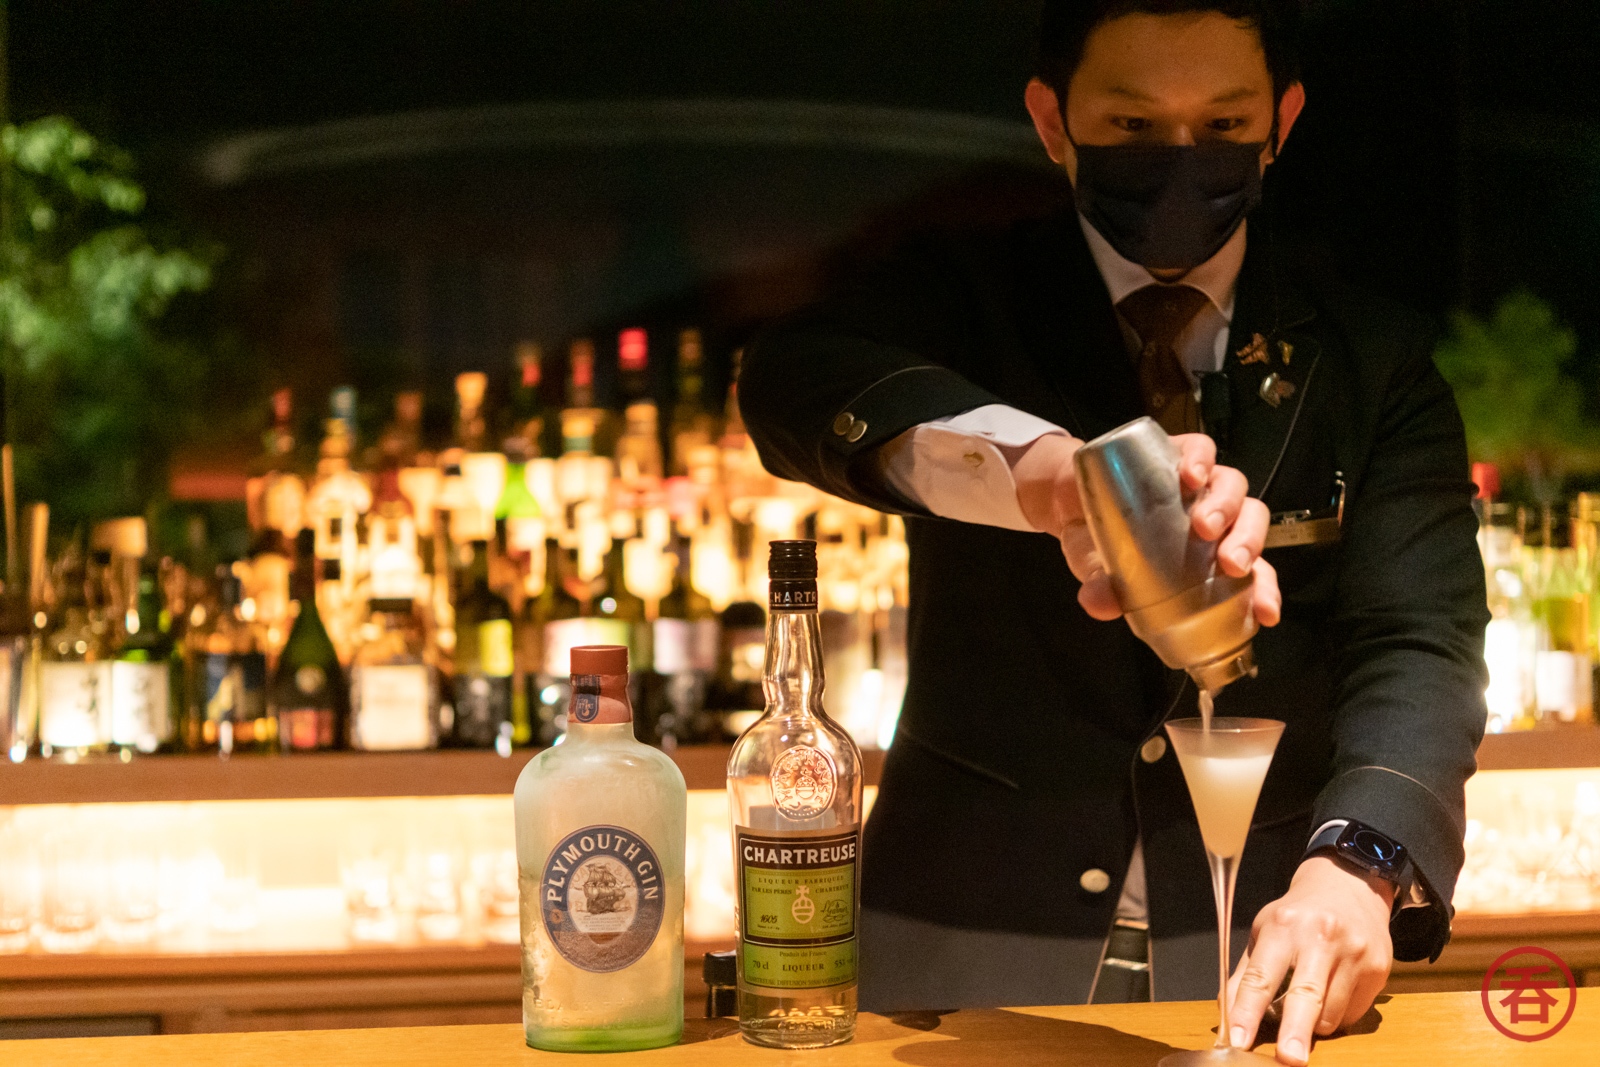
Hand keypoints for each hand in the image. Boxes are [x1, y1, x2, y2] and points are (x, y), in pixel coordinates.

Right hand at [1012, 432, 1280, 624]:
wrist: (1068, 499)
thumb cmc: (1098, 543)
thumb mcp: (1097, 573)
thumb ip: (1104, 591)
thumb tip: (1101, 605)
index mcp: (1209, 554)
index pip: (1251, 572)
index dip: (1264, 591)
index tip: (1265, 612)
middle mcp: (1213, 515)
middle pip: (1251, 523)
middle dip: (1249, 543)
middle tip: (1230, 563)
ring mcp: (1198, 482)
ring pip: (1233, 486)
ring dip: (1226, 505)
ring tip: (1204, 525)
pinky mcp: (1178, 450)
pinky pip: (1202, 448)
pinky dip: (1202, 459)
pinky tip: (1190, 475)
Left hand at [1228, 855, 1396, 1064]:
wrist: (1348, 887)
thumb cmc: (1298, 916)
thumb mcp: (1264, 932)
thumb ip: (1245, 974)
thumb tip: (1225, 1013)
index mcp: (1283, 927)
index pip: (1259, 977)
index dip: (1246, 1012)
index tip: (1238, 1039)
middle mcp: (1321, 937)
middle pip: (1305, 996)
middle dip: (1295, 1032)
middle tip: (1288, 1059)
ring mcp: (1354, 953)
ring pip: (1330, 1014)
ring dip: (1313, 1025)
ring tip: (1309, 1002)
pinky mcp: (1378, 968)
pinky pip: (1352, 1014)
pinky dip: (1337, 1015)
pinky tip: (1334, 991)